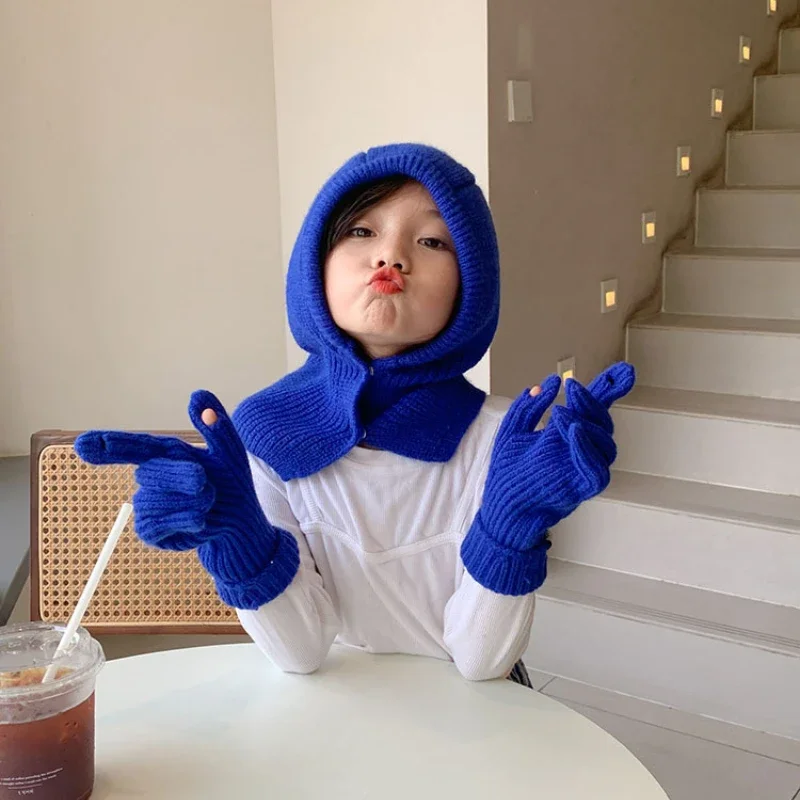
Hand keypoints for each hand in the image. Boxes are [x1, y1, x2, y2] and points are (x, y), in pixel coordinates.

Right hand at [75, 391, 256, 549]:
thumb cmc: (232, 483)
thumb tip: (197, 394)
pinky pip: (155, 523)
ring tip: (209, 502)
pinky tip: (200, 521)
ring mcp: (147, 504)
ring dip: (190, 501)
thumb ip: (215, 425)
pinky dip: (183, 519)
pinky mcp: (151, 531)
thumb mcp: (230, 452)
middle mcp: (151, 477)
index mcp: (166, 454)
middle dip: (183, 477)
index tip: (83, 444)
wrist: (240, 521)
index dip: (109, 444)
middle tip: (207, 483)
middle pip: (150, 472)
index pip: (134, 446)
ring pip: (154, 500)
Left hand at [460, 362, 634, 595]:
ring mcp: (584, 469)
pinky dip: (588, 449)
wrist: (500, 506)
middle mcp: (581, 450)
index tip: (625, 370)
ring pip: (605, 443)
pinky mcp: (583, 487)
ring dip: (586, 421)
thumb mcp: (512, 431)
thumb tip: (548, 382)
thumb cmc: (506, 472)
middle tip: (571, 387)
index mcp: (567, 435)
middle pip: (603, 422)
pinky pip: (597, 469)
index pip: (593, 409)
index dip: (610, 389)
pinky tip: (573, 432)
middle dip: (591, 400)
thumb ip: (529, 407)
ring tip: (561, 413)